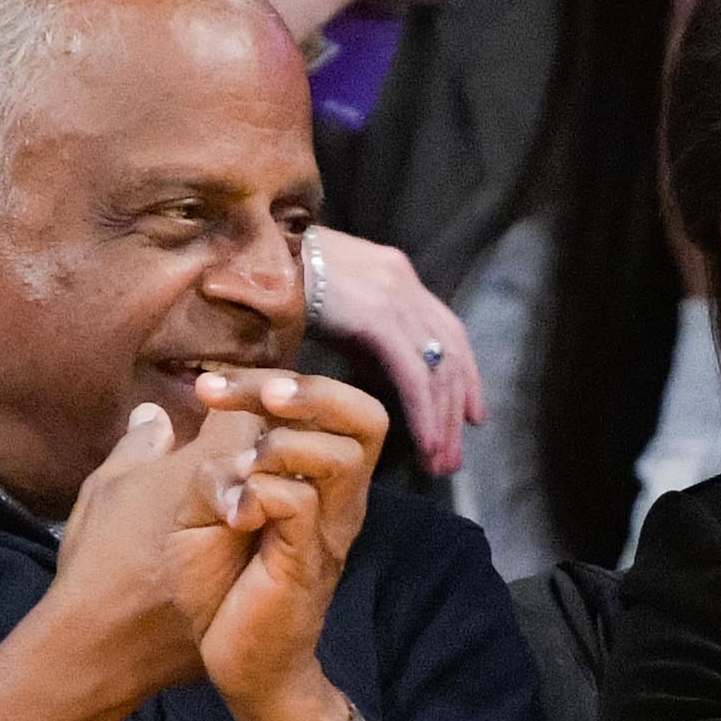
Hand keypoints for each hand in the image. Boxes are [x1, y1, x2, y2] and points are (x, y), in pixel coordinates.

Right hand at [46, 399, 262, 706]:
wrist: (106, 649)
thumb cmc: (99, 561)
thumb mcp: (108, 488)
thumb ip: (140, 445)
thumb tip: (155, 417)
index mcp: (206, 468)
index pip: (248, 414)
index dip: (242, 406)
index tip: (224, 411)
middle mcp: (247, 504)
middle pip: (280, 456)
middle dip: (267, 447)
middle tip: (243, 450)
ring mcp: (261, 546)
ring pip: (290, 498)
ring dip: (273, 489)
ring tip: (245, 493)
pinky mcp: (266, 584)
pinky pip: (283, 542)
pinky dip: (272, 529)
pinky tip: (247, 536)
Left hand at [186, 370, 388, 720]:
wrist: (241, 666)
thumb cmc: (224, 588)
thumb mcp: (210, 505)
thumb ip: (216, 456)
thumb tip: (196, 405)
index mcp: (322, 481)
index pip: (339, 405)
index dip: (285, 379)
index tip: (212, 387)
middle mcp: (339, 501)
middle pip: (367, 418)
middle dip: (307, 391)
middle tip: (250, 396)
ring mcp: (328, 533)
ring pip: (339, 456)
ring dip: (278, 445)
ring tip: (239, 469)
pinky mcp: (305, 565)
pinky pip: (297, 505)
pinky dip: (257, 493)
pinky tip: (230, 514)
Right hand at [301, 227, 484, 476]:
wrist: (249, 258)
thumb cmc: (278, 285)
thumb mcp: (333, 312)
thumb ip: (362, 341)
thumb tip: (380, 378)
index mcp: (396, 275)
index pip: (447, 330)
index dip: (465, 375)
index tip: (471, 416)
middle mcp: (403, 282)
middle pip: (450, 354)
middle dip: (456, 409)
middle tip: (454, 456)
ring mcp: (395, 296)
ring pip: (438, 370)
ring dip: (443, 421)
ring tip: (440, 462)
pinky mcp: (378, 316)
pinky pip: (414, 376)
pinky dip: (425, 415)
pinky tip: (427, 444)